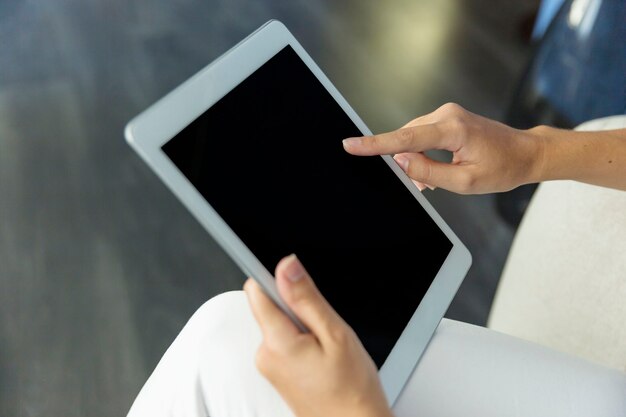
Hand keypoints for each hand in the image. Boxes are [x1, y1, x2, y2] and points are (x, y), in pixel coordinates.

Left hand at [244, 255, 392, 416]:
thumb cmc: (351, 389)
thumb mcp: (335, 333)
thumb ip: (306, 297)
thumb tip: (286, 266)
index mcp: (277, 342)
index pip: (257, 291)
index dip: (278, 280)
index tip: (298, 284)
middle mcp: (265, 355)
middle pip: (270, 308)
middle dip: (297, 309)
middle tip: (325, 329)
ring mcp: (269, 366)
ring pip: (279, 325)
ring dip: (302, 328)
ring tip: (326, 349)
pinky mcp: (276, 373)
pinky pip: (283, 343)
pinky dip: (301, 343)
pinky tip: (321, 359)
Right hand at [342, 103, 543, 193]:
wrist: (525, 153)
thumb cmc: (502, 168)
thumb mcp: (465, 181)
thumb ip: (429, 173)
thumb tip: (400, 161)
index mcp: (453, 130)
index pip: (405, 138)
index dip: (375, 144)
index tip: (351, 145)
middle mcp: (447, 115)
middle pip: (408, 139)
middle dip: (406, 162)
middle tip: (425, 184)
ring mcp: (447, 113)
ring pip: (413, 138)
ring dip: (416, 159)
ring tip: (438, 177)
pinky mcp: (448, 117)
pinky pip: (422, 135)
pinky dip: (422, 153)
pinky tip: (436, 167)